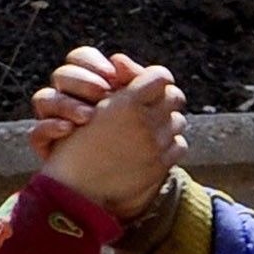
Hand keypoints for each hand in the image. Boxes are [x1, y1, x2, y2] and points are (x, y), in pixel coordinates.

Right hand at [28, 46, 143, 154]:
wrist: (117, 187)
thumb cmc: (132, 144)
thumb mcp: (139, 109)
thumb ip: (139, 82)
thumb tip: (119, 61)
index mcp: (90, 85)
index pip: (81, 58)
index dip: (94, 63)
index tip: (113, 76)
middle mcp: (68, 99)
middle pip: (62, 74)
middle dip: (83, 81)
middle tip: (102, 94)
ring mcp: (52, 121)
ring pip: (43, 98)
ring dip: (67, 105)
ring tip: (87, 118)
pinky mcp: (44, 144)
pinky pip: (36, 132)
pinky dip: (50, 129)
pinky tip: (68, 131)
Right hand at [37, 63, 186, 220]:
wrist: (74, 192)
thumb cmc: (73, 146)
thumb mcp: (90, 108)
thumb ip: (116, 84)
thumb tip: (123, 61)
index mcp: (126, 104)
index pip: (160, 76)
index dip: (152, 77)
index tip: (143, 83)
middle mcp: (145, 123)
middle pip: (174, 96)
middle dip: (164, 98)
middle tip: (150, 105)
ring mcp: (156, 146)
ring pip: (178, 121)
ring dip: (167, 122)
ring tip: (150, 128)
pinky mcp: (161, 166)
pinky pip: (179, 145)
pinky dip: (170, 144)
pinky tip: (154, 148)